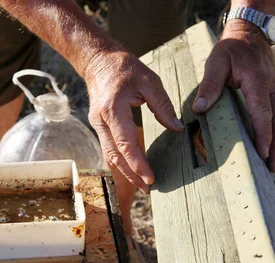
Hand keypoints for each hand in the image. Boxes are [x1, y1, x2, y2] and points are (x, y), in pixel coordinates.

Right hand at [84, 50, 183, 192]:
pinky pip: (109, 149)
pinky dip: (121, 162)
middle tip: (148, 189)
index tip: (150, 178)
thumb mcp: (150, 81)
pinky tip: (133, 170)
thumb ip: (163, 106)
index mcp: (113, 109)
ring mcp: (97, 125)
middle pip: (114, 156)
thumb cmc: (125, 68)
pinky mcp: (99, 126)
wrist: (99, 62)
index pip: (125, 143)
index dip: (137, 163)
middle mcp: (101, 121)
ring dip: (125, 172)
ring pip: (110, 156)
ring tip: (143, 185)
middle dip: (131, 175)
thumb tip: (177, 129)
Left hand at [193, 20, 274, 171]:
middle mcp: (272, 88)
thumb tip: (200, 108)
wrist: (249, 35)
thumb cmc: (230, 49)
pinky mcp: (274, 95)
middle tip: (272, 168)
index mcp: (258, 81)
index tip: (261, 152)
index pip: (262, 112)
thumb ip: (209, 85)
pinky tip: (273, 149)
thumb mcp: (216, 62)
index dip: (263, 134)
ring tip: (274, 165)